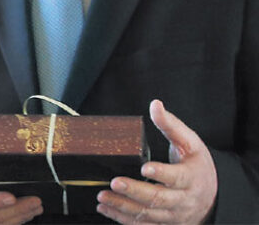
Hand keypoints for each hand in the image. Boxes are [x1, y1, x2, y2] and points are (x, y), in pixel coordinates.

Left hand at [97, 100, 217, 223]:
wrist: (213, 196)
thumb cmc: (197, 165)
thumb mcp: (190, 143)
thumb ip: (171, 125)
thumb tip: (156, 105)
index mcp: (191, 177)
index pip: (176, 177)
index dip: (161, 173)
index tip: (144, 167)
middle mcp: (183, 199)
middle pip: (159, 198)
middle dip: (135, 192)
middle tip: (115, 182)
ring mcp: (173, 215)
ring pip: (148, 214)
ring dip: (124, 207)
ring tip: (103, 196)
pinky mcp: (164, 223)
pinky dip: (123, 220)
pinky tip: (106, 209)